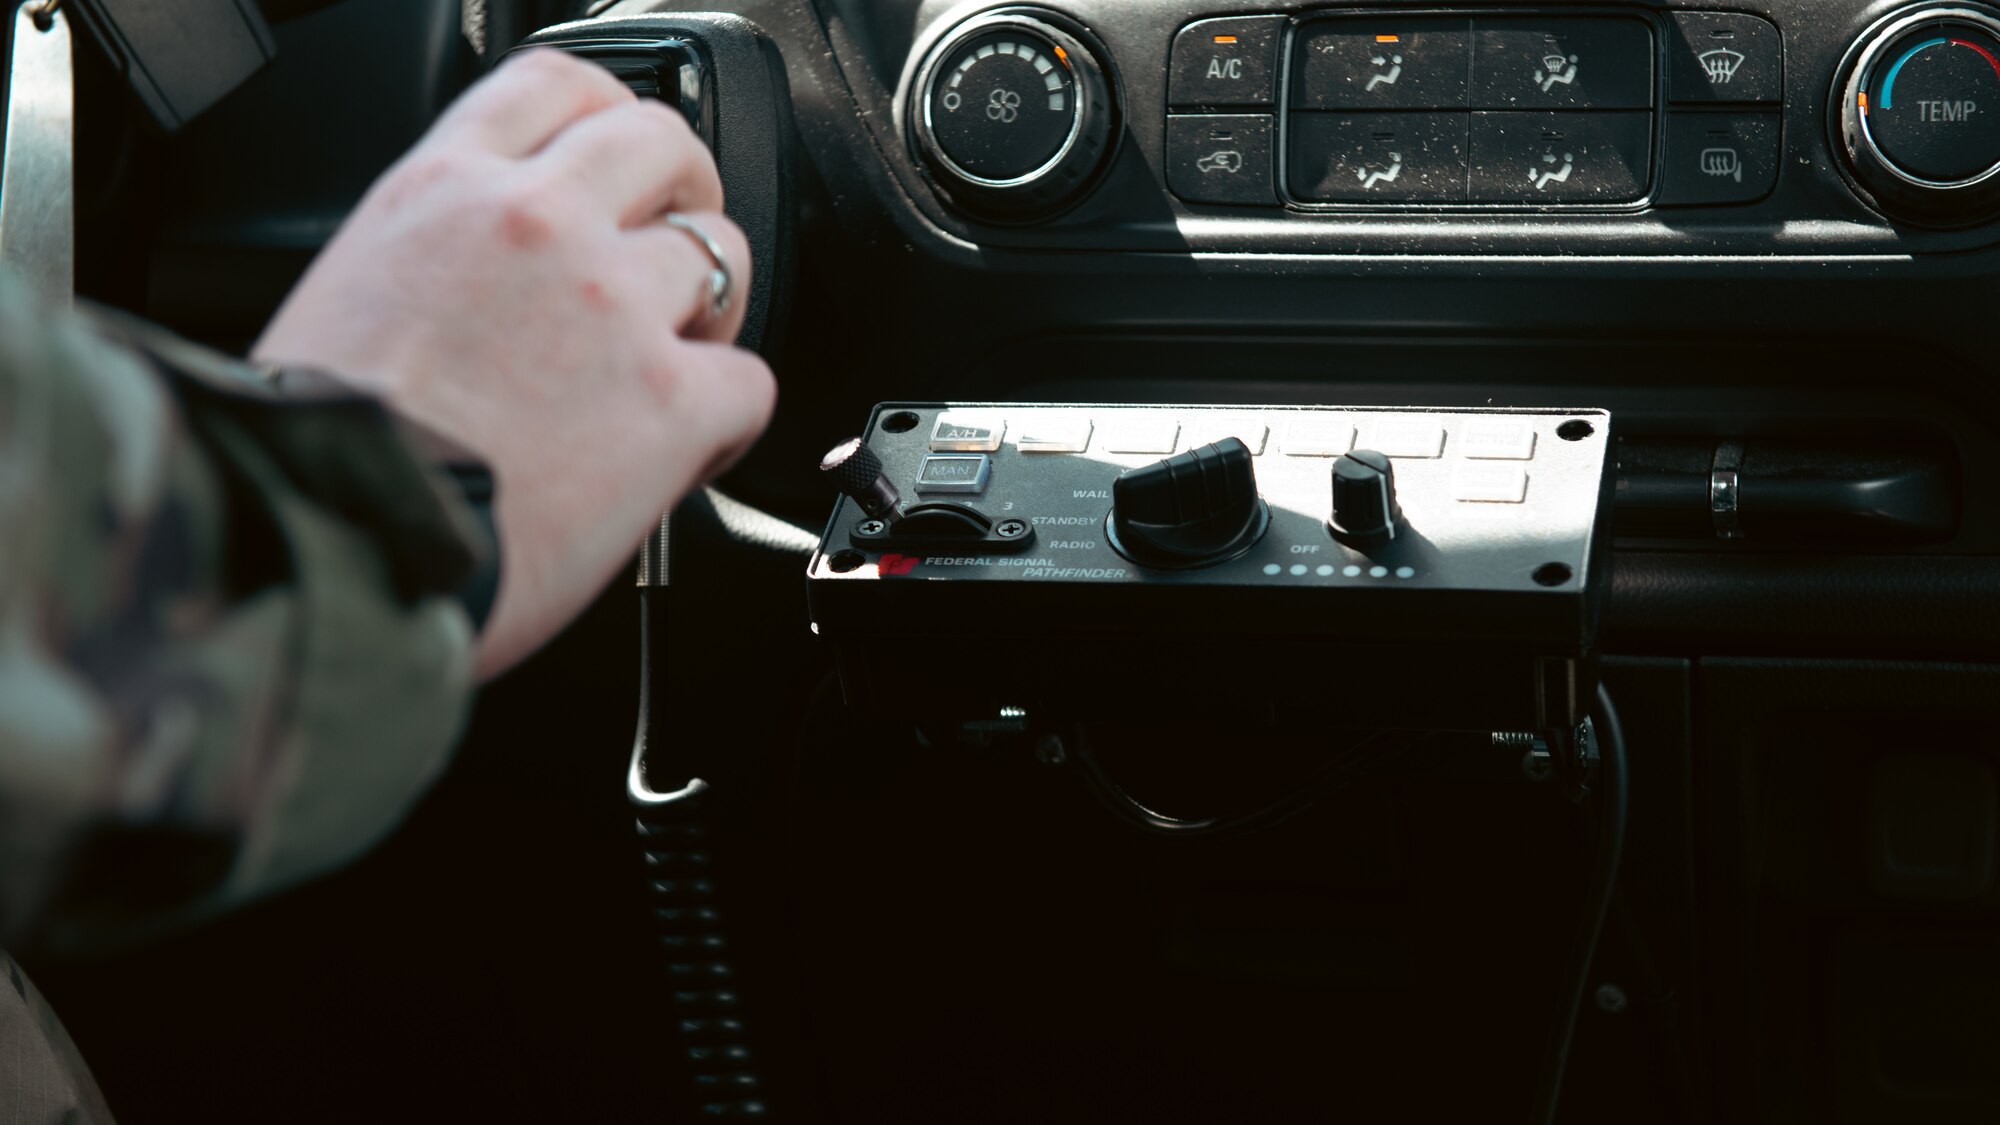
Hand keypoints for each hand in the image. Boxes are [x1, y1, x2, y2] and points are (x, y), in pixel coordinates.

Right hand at [254, 50, 774, 678]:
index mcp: (443, 191)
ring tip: (679, 360)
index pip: (554, 85)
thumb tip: (485, 283)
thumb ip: (436, 256)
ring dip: (710, 304)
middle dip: (682, 189)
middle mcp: (537, 224)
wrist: (336, 541)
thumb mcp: (349, 296)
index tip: (618, 154)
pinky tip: (687, 450)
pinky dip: (731, 417)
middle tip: (672, 248)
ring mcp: (614, 304)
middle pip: (661, 142)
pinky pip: (752, 382)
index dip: (605, 114)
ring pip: (720, 251)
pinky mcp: (671, 400)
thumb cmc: (317, 452)